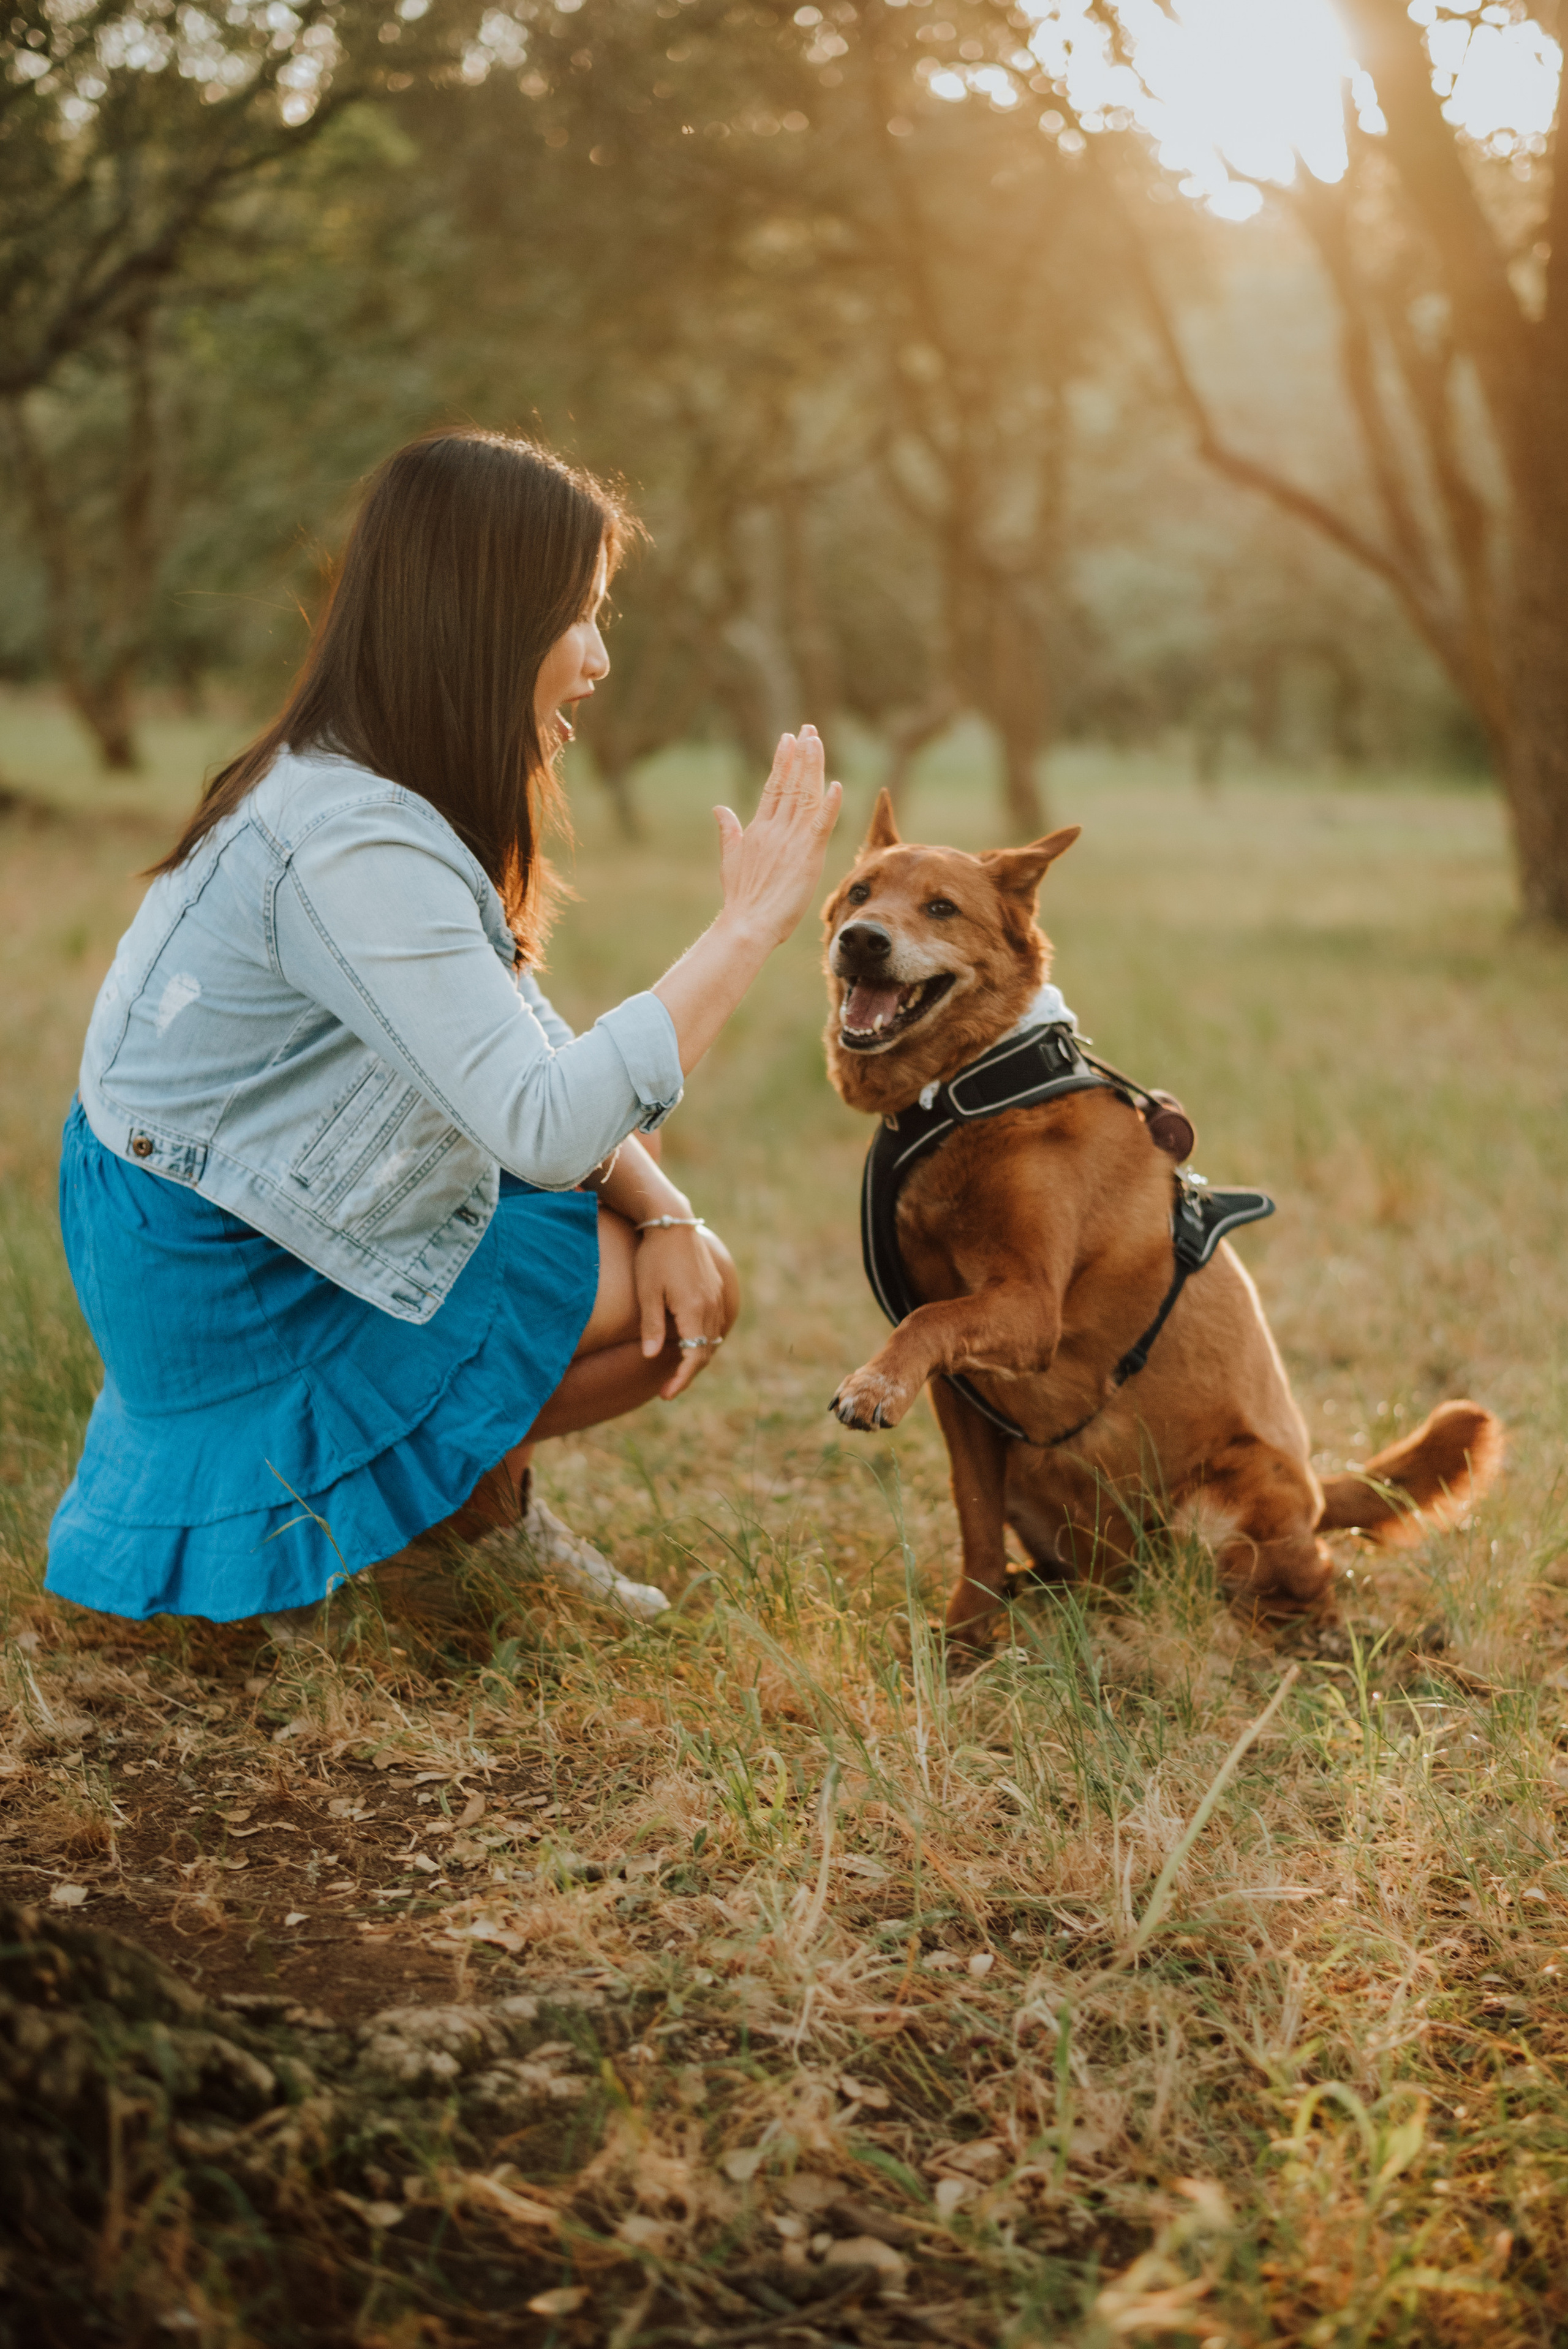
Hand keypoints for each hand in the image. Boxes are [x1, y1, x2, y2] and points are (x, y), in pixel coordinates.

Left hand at [636, 1225, 727, 1398]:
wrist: (671, 1222)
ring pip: (712, 1337)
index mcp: (694, 1310)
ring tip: (677, 1369)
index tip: (666, 1395)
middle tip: (668, 1388)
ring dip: (698, 1356)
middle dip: (689, 1373)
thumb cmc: (653, 1257)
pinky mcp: (714, 1287)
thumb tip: (652, 1357)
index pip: (694, 1356)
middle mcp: (710, 1305)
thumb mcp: (647, 1293)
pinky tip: (689, 1341)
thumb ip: (652, 1327)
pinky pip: (714, 1322)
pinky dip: (704, 1338)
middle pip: (706, 1351)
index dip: (681, 1379)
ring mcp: (715, 1296)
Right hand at [713, 727, 842, 949]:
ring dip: (812, 767)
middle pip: (790, 784)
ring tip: (816, 741)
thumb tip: (719, 808)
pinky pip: (821, 825)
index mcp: (759, 829)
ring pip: (805, 796)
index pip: (773, 787)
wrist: (746, 923)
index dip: (783, 761)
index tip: (789, 738)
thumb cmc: (740, 899)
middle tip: (808, 729)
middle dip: (800, 754)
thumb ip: (728, 831)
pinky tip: (837, 785)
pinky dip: (829, 805)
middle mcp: (775, 829)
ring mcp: (791, 840)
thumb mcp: (730, 859)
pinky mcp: (807, 855)